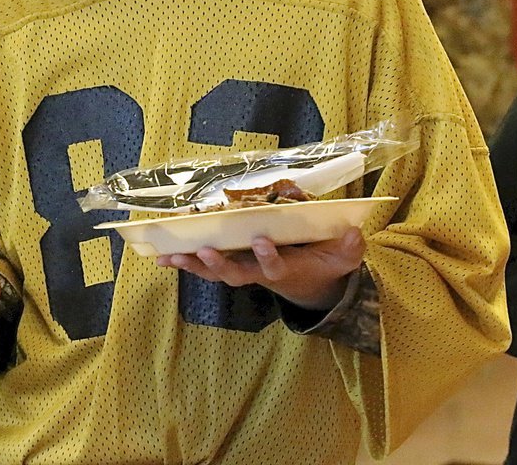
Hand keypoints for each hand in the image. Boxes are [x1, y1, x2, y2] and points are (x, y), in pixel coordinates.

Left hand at [155, 226, 364, 310]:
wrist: (311, 283)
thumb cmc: (324, 264)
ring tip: (170, 256)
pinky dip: (185, 261)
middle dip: (220, 265)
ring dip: (193, 265)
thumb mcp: (342, 257)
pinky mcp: (232, 265)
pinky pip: (206, 266)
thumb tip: (354, 233)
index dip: (267, 256)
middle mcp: (259, 273)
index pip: (275, 266)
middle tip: (205, 251)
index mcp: (285, 269)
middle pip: (235, 274)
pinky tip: (162, 256)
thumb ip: (348, 248)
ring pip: (215, 272)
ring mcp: (244, 271)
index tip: (262, 240)